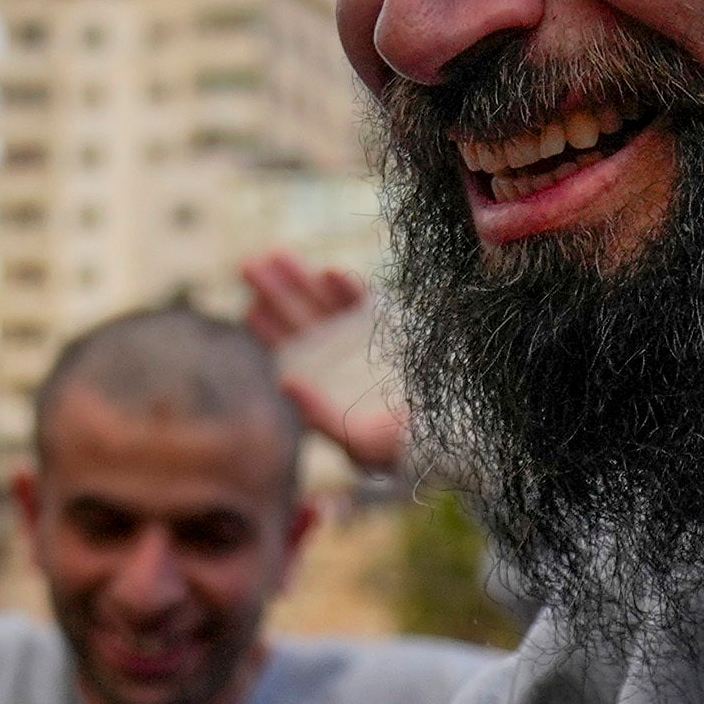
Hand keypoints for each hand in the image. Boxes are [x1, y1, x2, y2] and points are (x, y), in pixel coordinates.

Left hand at [236, 250, 410, 477]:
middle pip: (300, 320)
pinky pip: (364, 302)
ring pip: (325, 304)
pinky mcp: (391, 325)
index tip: (250, 310)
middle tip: (248, 266)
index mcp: (324, 388)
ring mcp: (362, 339)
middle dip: (276, 293)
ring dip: (303, 280)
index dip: (268, 331)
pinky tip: (330, 274)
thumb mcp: (359, 442)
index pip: (288, 354)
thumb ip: (320, 415)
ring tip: (276, 255)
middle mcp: (338, 361)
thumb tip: (284, 382)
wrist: (455, 433)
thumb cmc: (405, 449)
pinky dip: (348, 288)